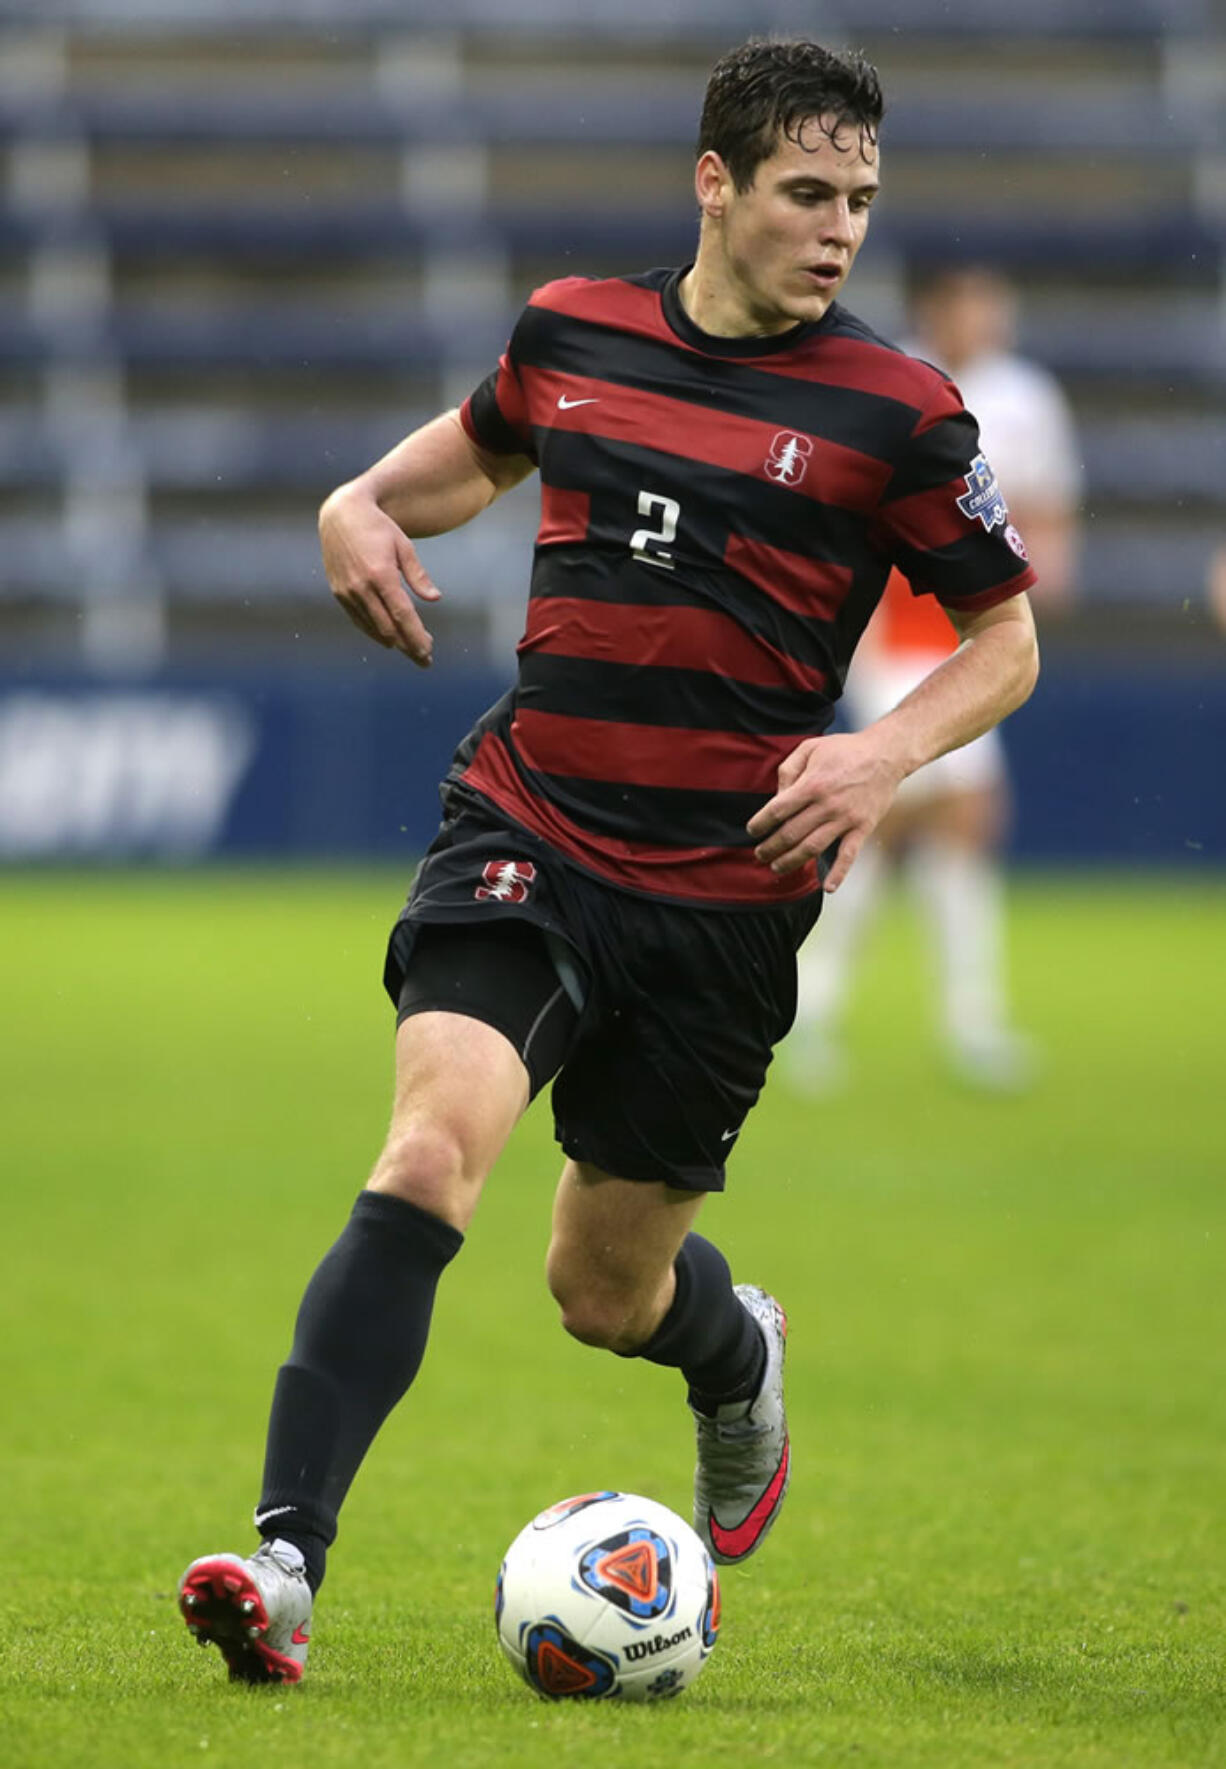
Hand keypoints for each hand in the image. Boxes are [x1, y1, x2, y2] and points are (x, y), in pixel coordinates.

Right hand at [319, 483, 441, 667]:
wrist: (341, 515)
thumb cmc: (378, 528)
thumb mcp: (404, 546)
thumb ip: (418, 575)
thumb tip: (435, 599)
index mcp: (381, 574)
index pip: (402, 615)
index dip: (416, 636)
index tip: (428, 651)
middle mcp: (362, 587)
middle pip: (389, 629)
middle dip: (409, 647)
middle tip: (425, 659)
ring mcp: (348, 592)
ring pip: (373, 629)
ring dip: (394, 643)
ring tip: (413, 650)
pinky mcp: (339, 593)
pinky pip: (360, 621)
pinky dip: (376, 633)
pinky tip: (390, 638)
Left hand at [747, 731, 903, 890]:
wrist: (886, 754)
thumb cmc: (844, 750)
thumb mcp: (810, 748)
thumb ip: (789, 770)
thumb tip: (777, 796)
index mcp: (811, 784)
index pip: (777, 811)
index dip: (760, 824)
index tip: (752, 830)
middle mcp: (827, 804)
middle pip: (790, 833)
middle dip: (770, 848)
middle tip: (760, 854)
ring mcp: (846, 819)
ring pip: (812, 848)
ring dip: (791, 862)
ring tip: (777, 867)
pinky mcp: (863, 828)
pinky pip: (849, 855)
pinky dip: (839, 873)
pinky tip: (828, 887)